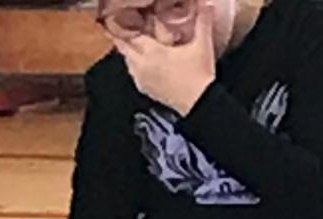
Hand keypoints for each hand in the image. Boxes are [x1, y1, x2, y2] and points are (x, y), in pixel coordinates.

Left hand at [115, 0, 215, 114]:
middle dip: (120, 34)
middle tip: (119, 24)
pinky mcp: (147, 90)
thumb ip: (203, 21)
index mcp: (151, 51)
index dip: (120, 22)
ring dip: (127, 49)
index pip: (127, 33)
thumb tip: (207, 3)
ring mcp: (143, 79)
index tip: (115, 15)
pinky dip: (134, 64)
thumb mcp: (202, 45)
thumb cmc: (199, 77)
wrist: (201, 105)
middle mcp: (142, 65)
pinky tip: (140, 60)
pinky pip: (133, 73)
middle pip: (122, 46)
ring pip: (126, 59)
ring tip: (131, 40)